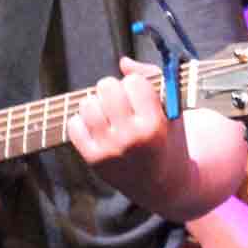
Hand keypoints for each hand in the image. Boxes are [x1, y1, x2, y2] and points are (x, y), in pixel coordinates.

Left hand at [67, 57, 181, 206]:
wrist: (164, 184)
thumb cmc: (169, 140)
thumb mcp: (172, 111)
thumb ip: (152, 81)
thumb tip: (123, 62)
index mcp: (155, 124)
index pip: (134, 82)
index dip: (135, 85)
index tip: (139, 95)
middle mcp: (131, 137)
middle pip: (106, 87)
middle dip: (112, 88)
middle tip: (119, 101)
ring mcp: (110, 149)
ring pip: (88, 104)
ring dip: (96, 103)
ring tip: (107, 113)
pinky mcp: (93, 160)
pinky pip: (74, 125)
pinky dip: (82, 121)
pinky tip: (96, 127)